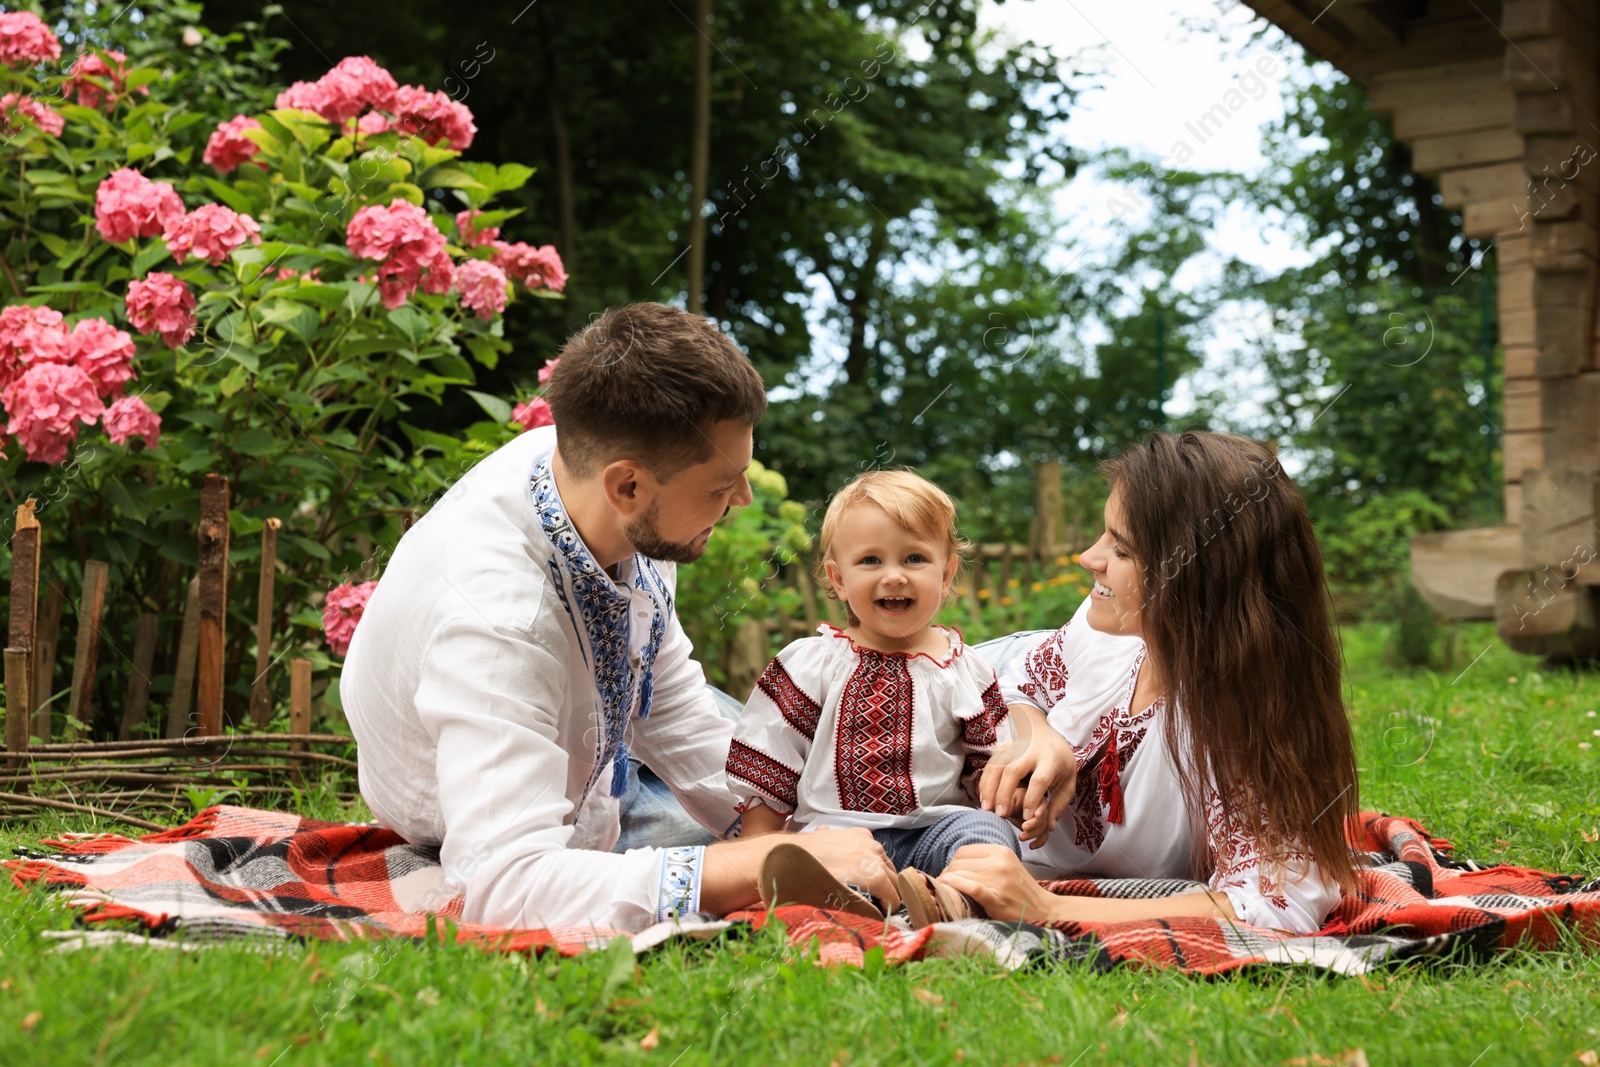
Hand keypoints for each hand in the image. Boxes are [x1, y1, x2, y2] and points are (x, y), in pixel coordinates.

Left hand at [794, 826, 900, 910]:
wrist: (787, 855)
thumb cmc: (809, 885)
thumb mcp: (837, 905)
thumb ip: (863, 911)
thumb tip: (877, 918)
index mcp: (875, 875)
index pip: (895, 899)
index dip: (888, 910)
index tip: (879, 914)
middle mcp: (876, 855)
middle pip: (893, 880)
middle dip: (886, 893)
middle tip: (873, 904)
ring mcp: (867, 840)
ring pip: (885, 862)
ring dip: (880, 874)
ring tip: (865, 886)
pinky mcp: (857, 832)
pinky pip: (873, 849)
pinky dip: (870, 859)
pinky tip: (855, 866)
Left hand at [937, 844, 1056, 922]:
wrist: (1043, 910)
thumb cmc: (1021, 890)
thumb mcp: (1007, 865)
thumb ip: (986, 860)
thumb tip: (957, 862)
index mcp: (1001, 851)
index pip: (964, 851)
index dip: (953, 862)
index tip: (951, 873)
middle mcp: (999, 862)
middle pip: (959, 862)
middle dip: (948, 872)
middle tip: (946, 884)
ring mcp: (998, 881)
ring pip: (961, 874)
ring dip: (949, 881)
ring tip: (946, 890)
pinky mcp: (996, 899)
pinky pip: (971, 887)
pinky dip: (956, 885)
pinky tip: (947, 885)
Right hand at [979, 703, 1075, 843]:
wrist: (1046, 733)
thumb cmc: (1059, 761)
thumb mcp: (1068, 781)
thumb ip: (1058, 804)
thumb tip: (1048, 826)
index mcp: (1050, 759)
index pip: (1040, 779)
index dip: (1032, 799)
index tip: (1027, 817)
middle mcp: (1031, 751)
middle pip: (1013, 770)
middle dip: (1004, 793)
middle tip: (1001, 815)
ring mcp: (1014, 747)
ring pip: (997, 766)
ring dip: (989, 788)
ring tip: (987, 808)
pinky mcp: (1002, 748)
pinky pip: (990, 765)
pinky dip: (985, 782)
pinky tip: (984, 798)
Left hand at [1001, 787, 1052, 848]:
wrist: (996, 808)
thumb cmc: (996, 800)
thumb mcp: (997, 798)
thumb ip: (1001, 802)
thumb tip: (1001, 812)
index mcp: (1027, 794)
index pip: (1038, 801)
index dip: (1037, 809)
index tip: (1028, 817)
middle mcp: (1035, 804)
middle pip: (1043, 814)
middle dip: (1034, 823)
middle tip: (1024, 828)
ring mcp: (1036, 816)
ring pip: (1043, 825)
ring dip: (1034, 833)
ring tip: (1021, 837)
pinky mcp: (1036, 826)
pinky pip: (1044, 834)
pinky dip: (1039, 841)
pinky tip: (1031, 845)